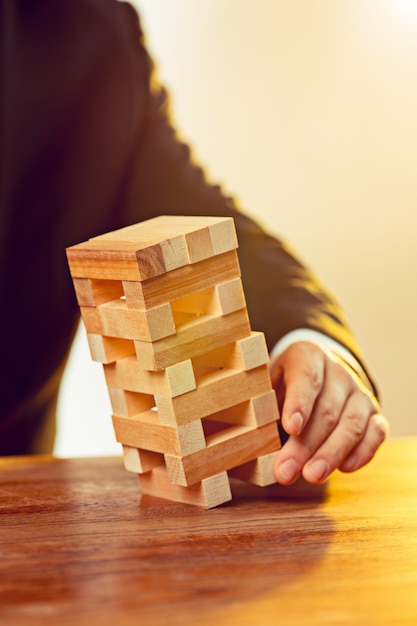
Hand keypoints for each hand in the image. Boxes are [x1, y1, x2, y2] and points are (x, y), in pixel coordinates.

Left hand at [268, 341, 387, 484]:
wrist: (316, 373)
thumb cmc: (282, 385)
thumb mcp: (265, 383)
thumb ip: (257, 406)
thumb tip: (241, 443)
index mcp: (307, 356)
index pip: (306, 377)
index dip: (299, 403)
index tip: (290, 427)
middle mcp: (338, 371)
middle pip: (326, 409)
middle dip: (305, 445)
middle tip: (286, 471)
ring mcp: (359, 392)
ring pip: (351, 424)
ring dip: (331, 453)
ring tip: (312, 476)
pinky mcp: (374, 414)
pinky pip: (375, 433)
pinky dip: (363, 452)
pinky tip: (345, 468)